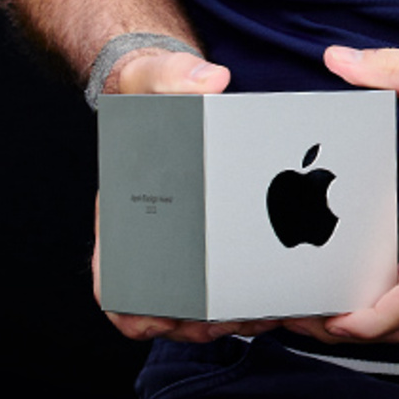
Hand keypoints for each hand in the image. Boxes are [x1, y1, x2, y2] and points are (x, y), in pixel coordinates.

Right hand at [93, 46, 266, 343]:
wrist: (178, 88)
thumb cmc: (156, 90)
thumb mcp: (157, 77)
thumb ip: (175, 76)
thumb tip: (211, 81)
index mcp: (123, 216)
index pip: (114, 288)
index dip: (135, 313)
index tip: (163, 319)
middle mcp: (154, 239)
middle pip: (169, 309)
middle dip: (202, 322)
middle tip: (239, 316)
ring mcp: (190, 245)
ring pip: (206, 306)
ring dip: (234, 316)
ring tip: (268, 310)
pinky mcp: (226, 236)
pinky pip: (236, 280)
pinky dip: (255, 294)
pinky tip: (284, 291)